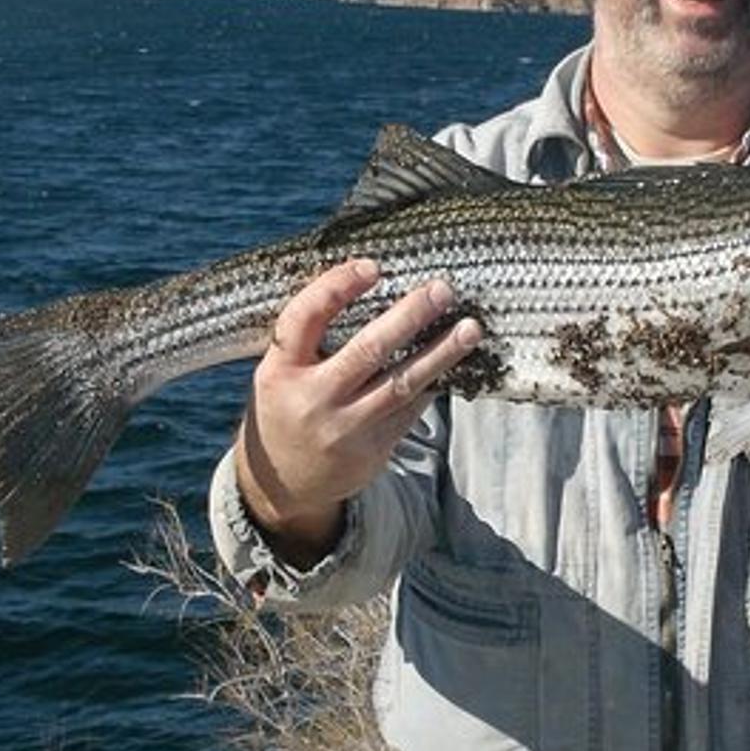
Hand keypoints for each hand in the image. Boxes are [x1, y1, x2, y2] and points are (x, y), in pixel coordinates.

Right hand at [237, 258, 481, 562]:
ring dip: (440, 353)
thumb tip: (364, 278)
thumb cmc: (286, 406)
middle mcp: (312, 398)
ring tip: (470, 328)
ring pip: (400, 384)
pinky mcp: (374, 448)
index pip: (304, 318)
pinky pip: (412, 409)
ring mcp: (345, 427)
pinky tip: (460, 360)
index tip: (373, 266)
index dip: (336, 288)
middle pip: (366, 351)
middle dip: (409, 317)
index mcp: (280, 370)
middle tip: (442, 290)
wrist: (283, 484)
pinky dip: (436, 381)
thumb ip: (310, 336)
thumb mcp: (279, 371)